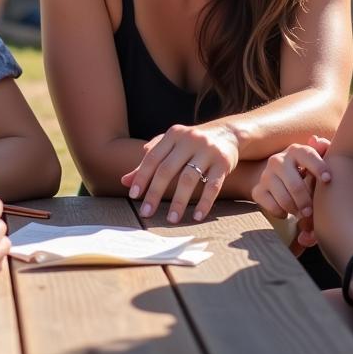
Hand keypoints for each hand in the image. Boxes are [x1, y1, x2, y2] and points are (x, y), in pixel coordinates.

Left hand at [121, 121, 239, 222]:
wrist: (228, 134)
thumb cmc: (191, 144)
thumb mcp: (171, 147)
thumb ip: (149, 162)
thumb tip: (124, 181)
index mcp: (173, 134)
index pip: (152, 158)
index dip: (141, 177)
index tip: (133, 196)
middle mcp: (189, 139)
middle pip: (167, 169)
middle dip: (155, 193)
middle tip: (146, 213)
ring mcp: (208, 150)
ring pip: (189, 178)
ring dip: (179, 201)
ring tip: (171, 219)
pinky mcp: (224, 162)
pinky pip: (213, 186)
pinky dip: (204, 203)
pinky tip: (197, 216)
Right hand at [252, 135, 330, 252]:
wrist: (279, 178)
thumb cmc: (307, 170)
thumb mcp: (317, 160)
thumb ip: (323, 151)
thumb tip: (318, 140)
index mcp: (296, 151)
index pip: (307, 155)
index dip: (319, 167)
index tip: (328, 180)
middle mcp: (278, 160)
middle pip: (295, 185)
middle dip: (306, 201)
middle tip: (312, 212)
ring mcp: (266, 175)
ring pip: (284, 199)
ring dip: (296, 210)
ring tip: (302, 213)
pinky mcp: (257, 190)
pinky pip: (272, 207)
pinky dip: (282, 213)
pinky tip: (287, 211)